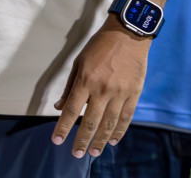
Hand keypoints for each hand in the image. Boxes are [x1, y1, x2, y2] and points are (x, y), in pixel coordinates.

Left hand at [51, 21, 148, 158]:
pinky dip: (119, 131)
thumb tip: (59, 107)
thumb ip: (70, 87)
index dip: (63, 127)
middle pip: (90, 121)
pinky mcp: (134, 94)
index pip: (71, 110)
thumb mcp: (79, 62)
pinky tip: (112, 141)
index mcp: (85, 80)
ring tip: (94, 152)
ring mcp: (120, 93)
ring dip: (100, 140)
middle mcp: (102, 89)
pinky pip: (125, 118)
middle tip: (76, 154)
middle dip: (82, 140)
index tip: (57, 140)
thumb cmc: (99, 46)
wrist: (128, 36)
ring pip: (108, 123)